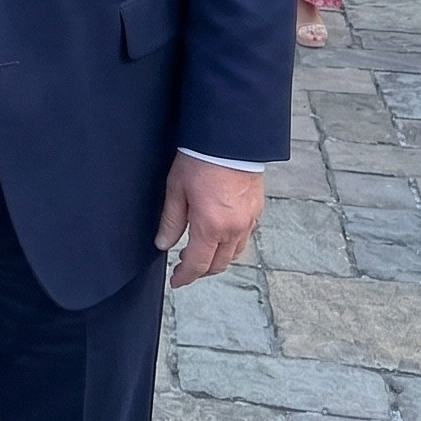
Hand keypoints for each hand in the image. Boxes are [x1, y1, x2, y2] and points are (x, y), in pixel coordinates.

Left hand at [154, 152, 264, 287]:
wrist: (231, 139)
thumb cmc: (201, 159)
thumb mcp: (176, 189)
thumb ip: (171, 221)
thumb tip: (163, 243)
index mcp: (210, 226)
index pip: (198, 265)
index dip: (185, 277)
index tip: (177, 281)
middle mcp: (233, 229)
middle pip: (218, 264)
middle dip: (201, 270)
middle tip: (185, 266)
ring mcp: (249, 221)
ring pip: (234, 254)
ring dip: (218, 259)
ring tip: (202, 252)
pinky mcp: (257, 211)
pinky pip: (245, 237)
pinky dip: (232, 244)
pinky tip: (221, 235)